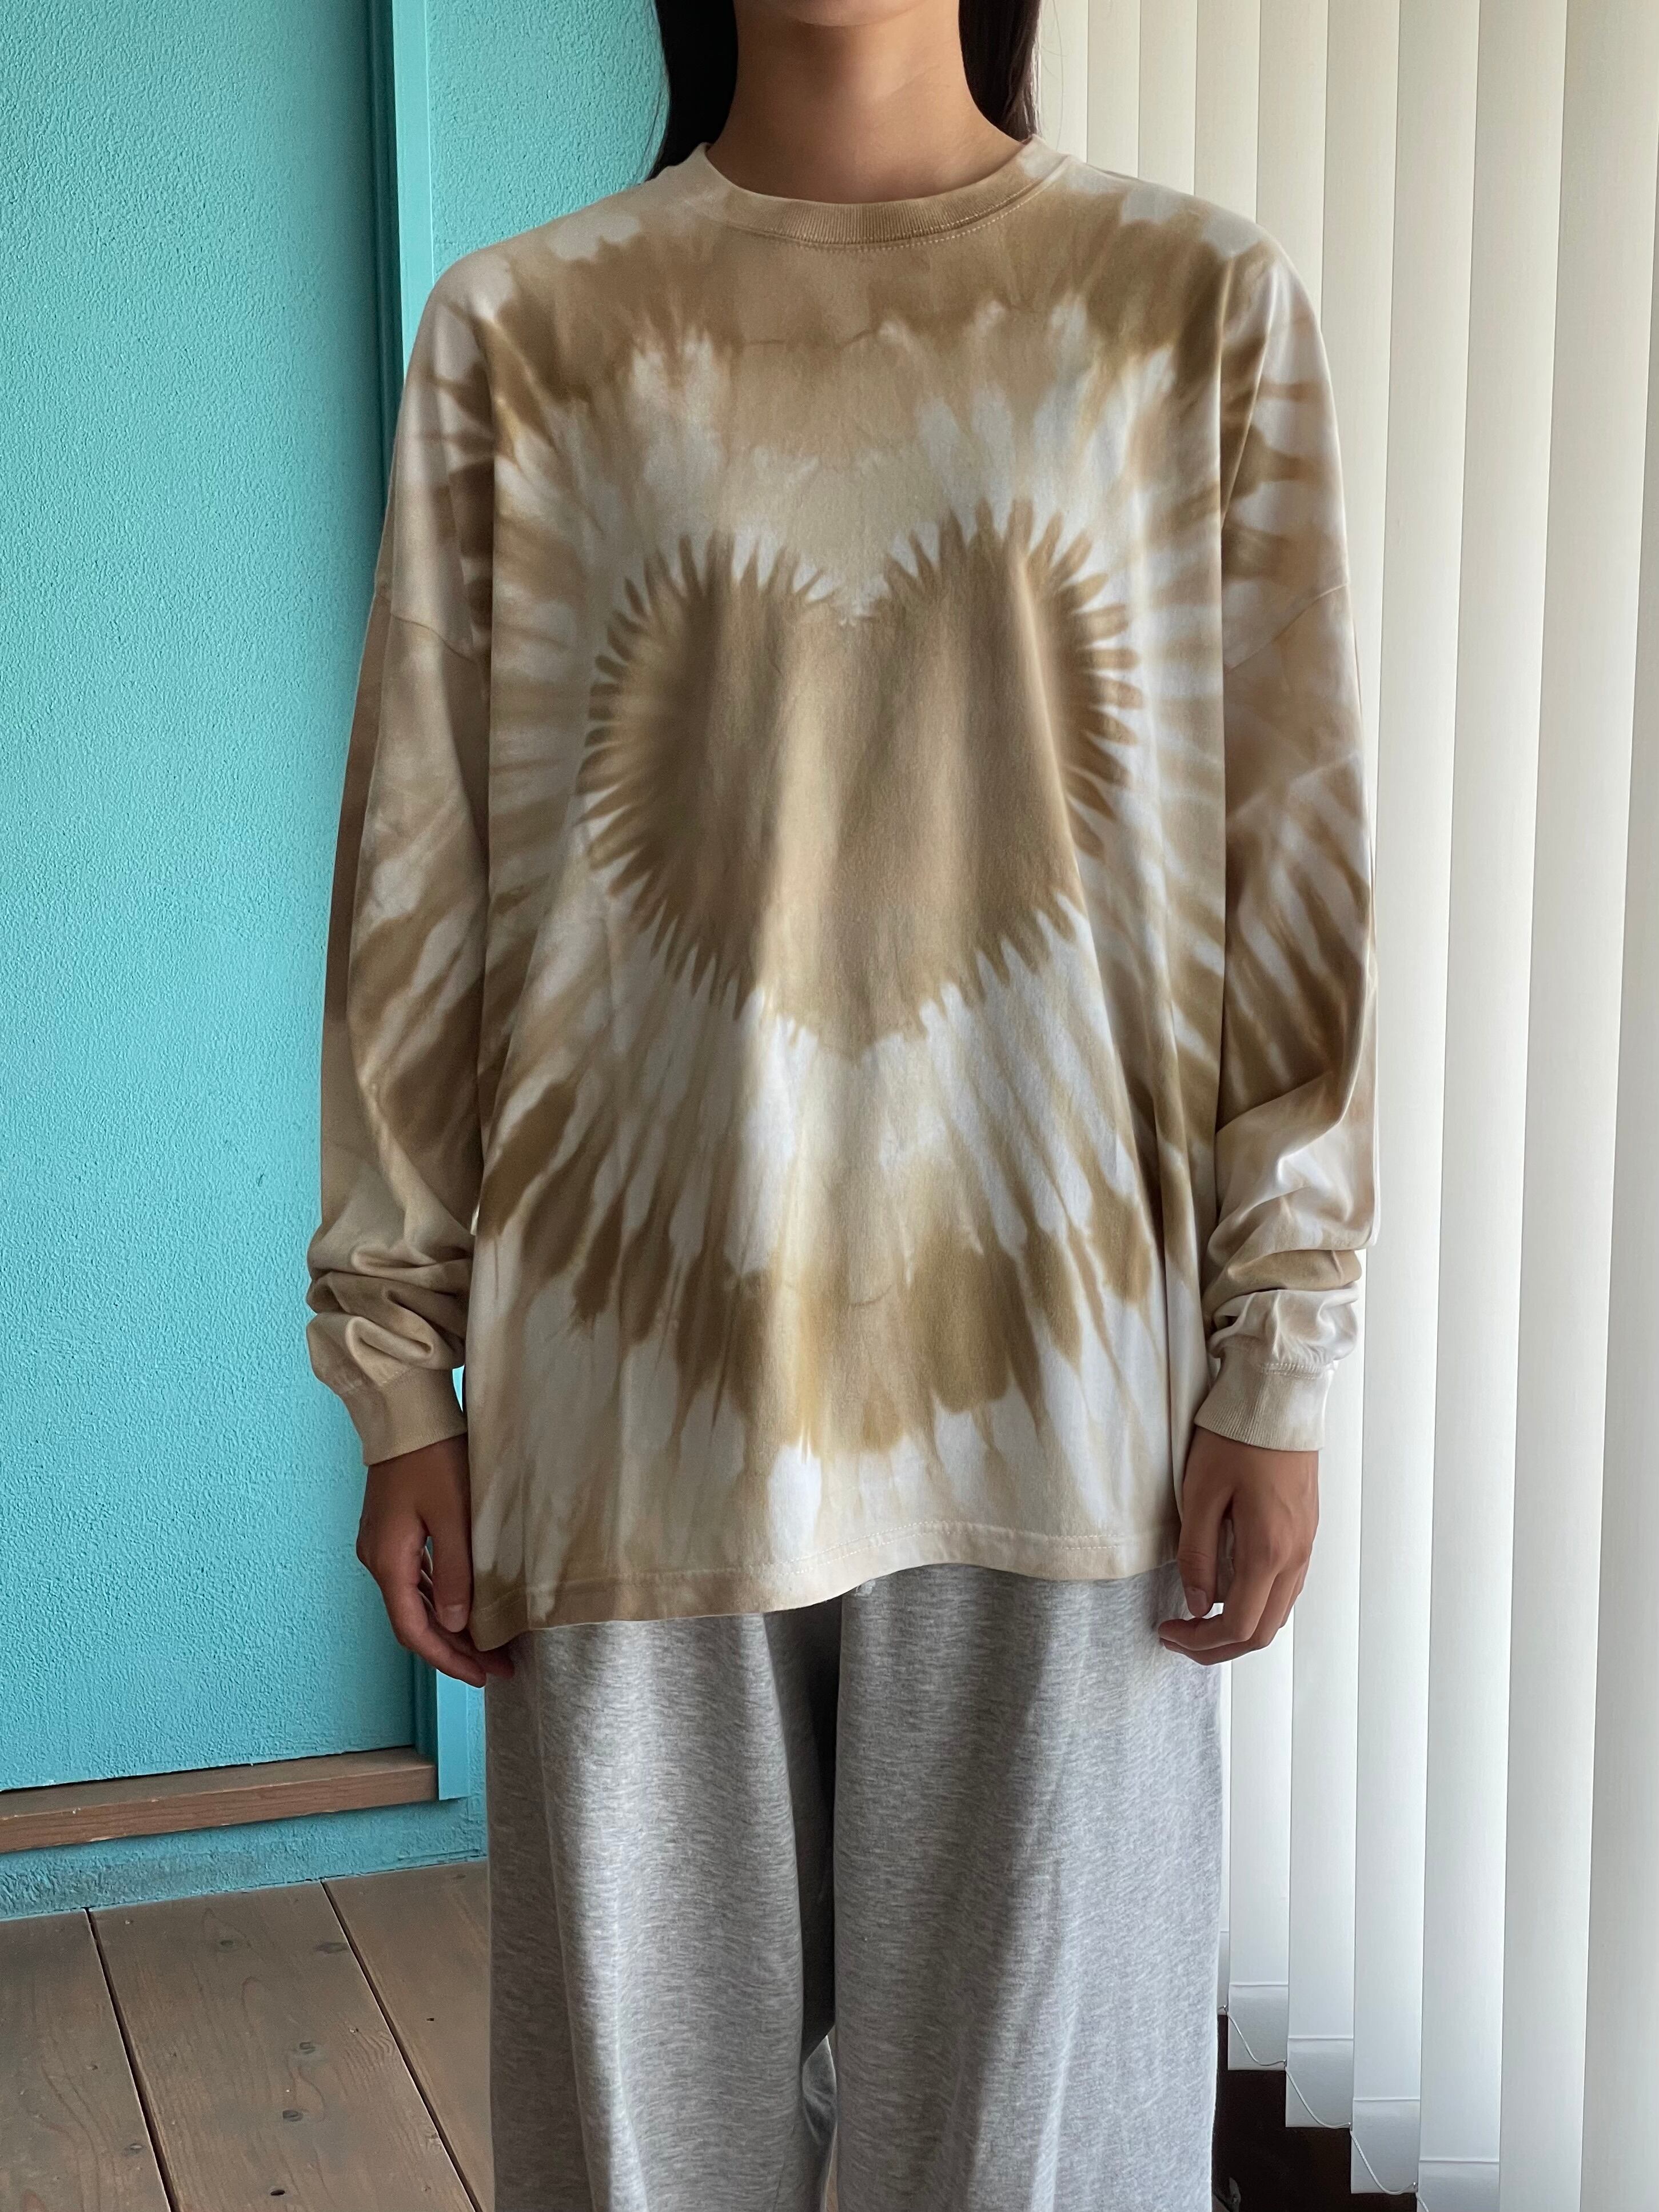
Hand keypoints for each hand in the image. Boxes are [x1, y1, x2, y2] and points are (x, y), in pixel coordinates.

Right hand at [356, 1435, 513, 1687]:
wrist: (405, 1411)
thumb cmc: (433, 1456)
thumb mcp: (453, 1515)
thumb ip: (456, 1572)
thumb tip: (456, 1625)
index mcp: (388, 1560)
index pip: (414, 1630)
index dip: (448, 1659)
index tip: (484, 1676)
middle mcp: (377, 1559)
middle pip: (414, 1620)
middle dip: (455, 1648)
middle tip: (498, 1665)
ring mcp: (381, 1544)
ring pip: (415, 1601)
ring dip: (449, 1625)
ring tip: (489, 1642)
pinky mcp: (391, 1530)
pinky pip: (415, 1578)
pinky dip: (440, 1599)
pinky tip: (463, 1606)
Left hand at [1157, 1425, 1317, 1663]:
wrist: (1278, 1400)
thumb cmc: (1235, 1439)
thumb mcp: (1200, 1494)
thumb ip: (1197, 1555)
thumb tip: (1197, 1604)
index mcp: (1268, 1551)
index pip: (1239, 1626)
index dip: (1200, 1642)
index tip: (1168, 1631)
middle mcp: (1295, 1557)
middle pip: (1263, 1633)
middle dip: (1218, 1647)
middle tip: (1179, 1637)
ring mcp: (1306, 1546)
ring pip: (1277, 1613)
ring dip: (1238, 1628)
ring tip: (1197, 1618)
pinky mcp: (1306, 1533)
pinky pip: (1285, 1588)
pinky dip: (1256, 1603)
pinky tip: (1226, 1588)